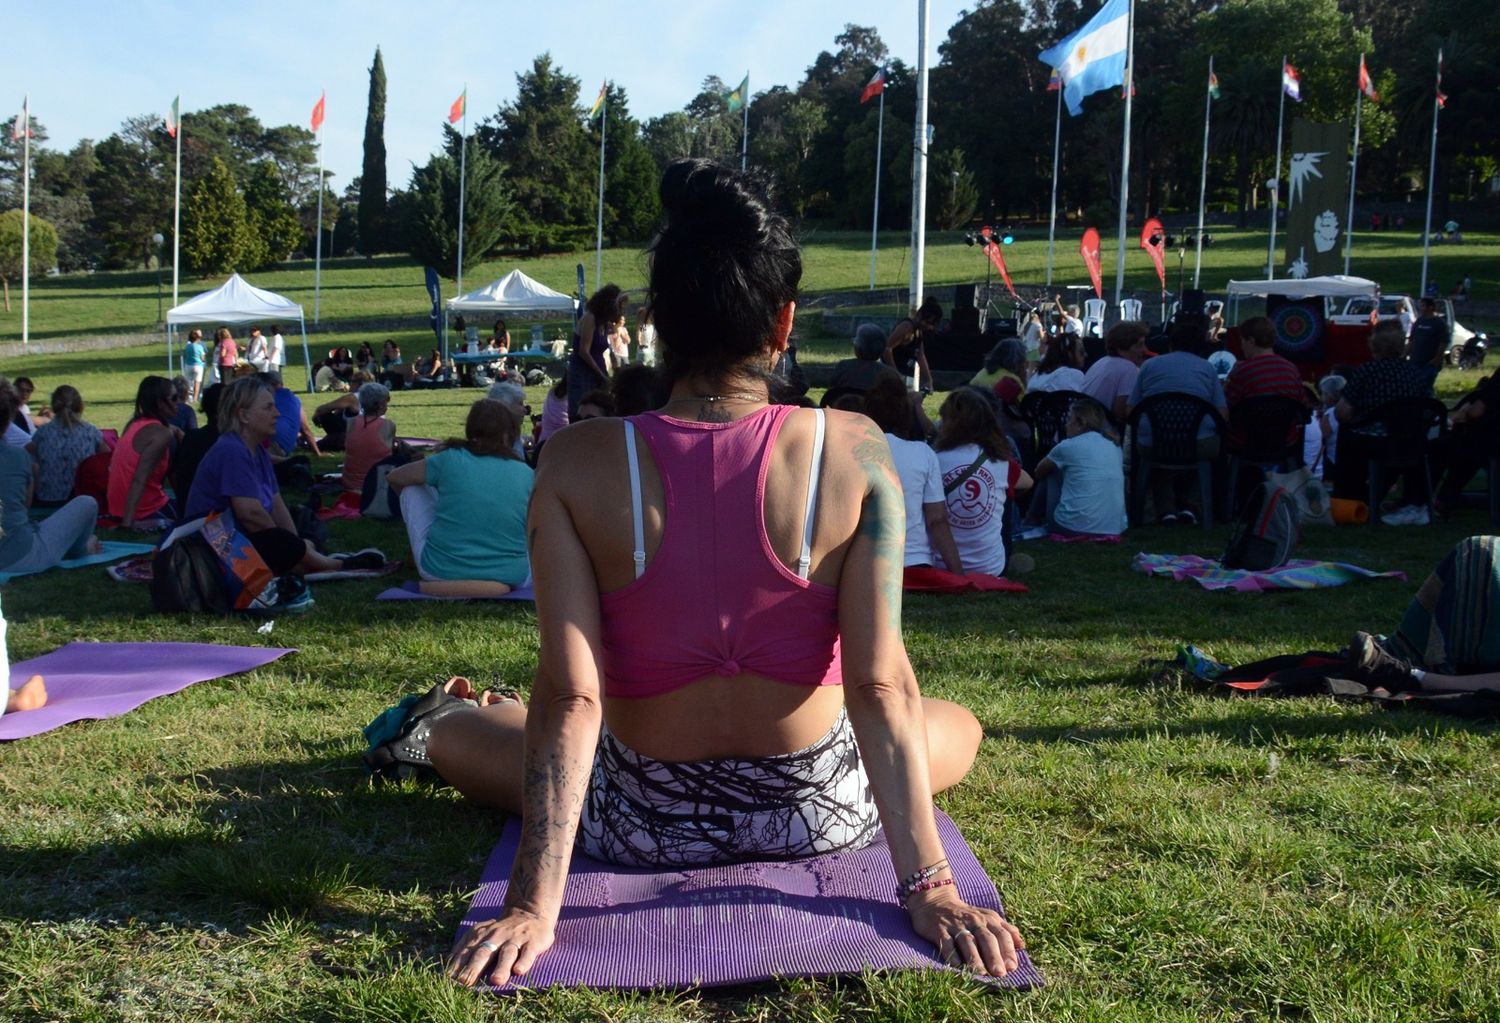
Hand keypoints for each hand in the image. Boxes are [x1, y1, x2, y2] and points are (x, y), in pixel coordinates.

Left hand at [447, 908, 554, 987]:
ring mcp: (515, 939)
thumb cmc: (501, 932)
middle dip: (473, 968)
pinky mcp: (533, 942)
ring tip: (496, 981)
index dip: (457, 967)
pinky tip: (519, 970)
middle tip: (464, 983)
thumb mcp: (482, 935)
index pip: (465, 953)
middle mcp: (496, 937)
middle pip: (483, 953)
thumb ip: (467, 950)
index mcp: (480, 935)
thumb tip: (447, 974)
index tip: (448, 983)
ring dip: (501, 967)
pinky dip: (524, 961)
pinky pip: (528, 953)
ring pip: (507, 954)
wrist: (530, 912)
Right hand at [906, 887, 1024, 977]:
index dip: (1008, 950)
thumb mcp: (988, 917)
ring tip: (980, 974)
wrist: (935, 902)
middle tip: (999, 973)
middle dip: (994, 956)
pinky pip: (947, 944)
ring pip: (967, 942)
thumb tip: (1022, 945)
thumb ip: (1006, 930)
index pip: (1002, 934)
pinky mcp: (939, 930)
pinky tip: (957, 967)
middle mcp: (973, 921)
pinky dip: (952, 956)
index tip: (1012, 967)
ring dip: (974, 959)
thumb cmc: (966, 915)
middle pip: (986, 938)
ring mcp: (955, 925)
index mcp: (988, 918)